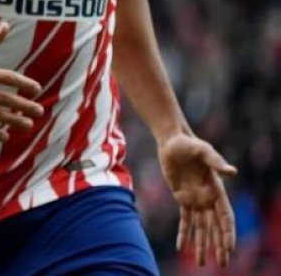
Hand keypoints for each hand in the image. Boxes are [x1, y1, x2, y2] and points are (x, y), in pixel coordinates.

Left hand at [159, 133, 236, 267]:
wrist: (172, 142)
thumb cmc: (190, 144)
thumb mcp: (204, 151)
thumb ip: (216, 162)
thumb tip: (232, 172)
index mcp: (217, 190)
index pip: (225, 217)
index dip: (227, 233)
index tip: (229, 248)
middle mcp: (208, 198)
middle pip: (215, 227)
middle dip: (218, 245)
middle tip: (222, 263)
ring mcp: (195, 199)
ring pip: (200, 227)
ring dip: (202, 244)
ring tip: (202, 263)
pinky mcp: (181, 198)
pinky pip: (184, 220)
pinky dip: (184, 233)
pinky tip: (182, 247)